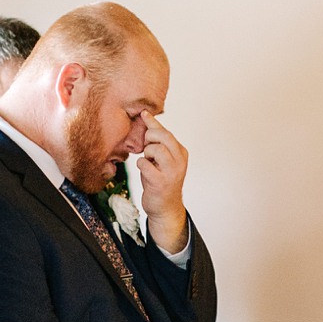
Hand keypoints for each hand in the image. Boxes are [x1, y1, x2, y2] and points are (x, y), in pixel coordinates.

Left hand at [139, 118, 188, 254]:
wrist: (165, 207)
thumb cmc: (161, 180)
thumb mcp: (162, 159)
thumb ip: (157, 142)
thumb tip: (146, 118)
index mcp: (181, 153)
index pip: (166, 132)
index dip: (153, 122)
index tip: (143, 113)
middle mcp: (180, 161)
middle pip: (163, 136)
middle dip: (150, 137)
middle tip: (146, 147)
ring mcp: (172, 172)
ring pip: (155, 148)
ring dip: (146, 153)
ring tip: (148, 162)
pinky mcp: (161, 182)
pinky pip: (144, 164)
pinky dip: (141, 165)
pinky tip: (145, 171)